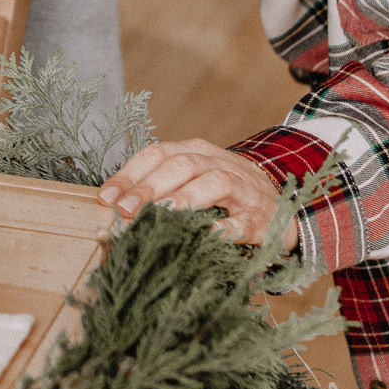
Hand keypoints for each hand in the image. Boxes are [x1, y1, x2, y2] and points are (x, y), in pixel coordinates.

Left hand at [99, 139, 298, 251]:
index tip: (106, 197)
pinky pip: (241, 221)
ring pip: (214, 183)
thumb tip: (113, 203)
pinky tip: (203, 236)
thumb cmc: (224, 193)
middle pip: (181, 165)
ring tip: (160, 214)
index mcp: (196, 152)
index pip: (157, 154)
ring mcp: (243, 189)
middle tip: (125, 210)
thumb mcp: (194, 178)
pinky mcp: (260, 218)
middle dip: (150, 186)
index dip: (129, 174)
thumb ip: (160, 184)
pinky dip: (222, 228)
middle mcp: (218, 163)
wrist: (282, 205)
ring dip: (184, 198)